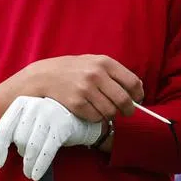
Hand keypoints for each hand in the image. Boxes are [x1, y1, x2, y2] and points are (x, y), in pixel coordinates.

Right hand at [0, 55, 143, 122]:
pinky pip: (95, 117)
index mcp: (104, 62)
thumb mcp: (92, 62)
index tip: (138, 100)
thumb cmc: (70, 70)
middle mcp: (96, 75)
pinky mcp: (76, 104)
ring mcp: (86, 90)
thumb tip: (135, 89)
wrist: (42, 77)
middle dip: (128, 110)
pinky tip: (89, 110)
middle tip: (126, 113)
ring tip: (102, 109)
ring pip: (110, 111)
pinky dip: (95, 117)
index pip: (132, 82)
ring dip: (109, 114)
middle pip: (124, 100)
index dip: (138, 94)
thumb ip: (112, 73)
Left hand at [0, 96, 103, 180]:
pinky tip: (36, 175)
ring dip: (29, 164)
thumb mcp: (23, 127)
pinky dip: (40, 165)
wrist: (78, 120)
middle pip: (19, 138)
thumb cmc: (46, 124)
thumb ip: (1, 137)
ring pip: (32, 145)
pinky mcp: (63, 124)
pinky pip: (47, 149)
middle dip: (22, 154)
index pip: (4, 128)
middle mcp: (35, 104)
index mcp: (21, 103)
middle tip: (28, 158)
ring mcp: (50, 112)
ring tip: (29, 172)